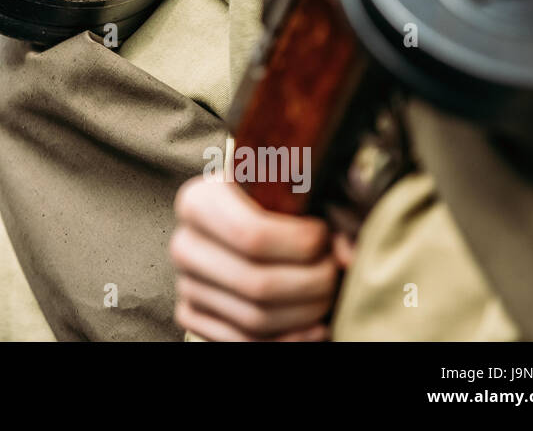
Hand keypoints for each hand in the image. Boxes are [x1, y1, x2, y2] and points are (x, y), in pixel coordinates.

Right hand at [170, 176, 348, 340]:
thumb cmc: (271, 203)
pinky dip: (290, 340)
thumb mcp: (292, 191)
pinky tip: (314, 325)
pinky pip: (244, 342)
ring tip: (327, 295)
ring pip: (256, 319)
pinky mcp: (193, 316)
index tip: (324, 236)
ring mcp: (186, 285)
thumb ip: (327, 209)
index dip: (302, 244)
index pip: (253, 236)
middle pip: (258, 284)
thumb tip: (348, 254)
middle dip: (312, 284)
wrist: (238, 223)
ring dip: (306, 313)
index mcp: (199, 201)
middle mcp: (185, 245)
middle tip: (332, 271)